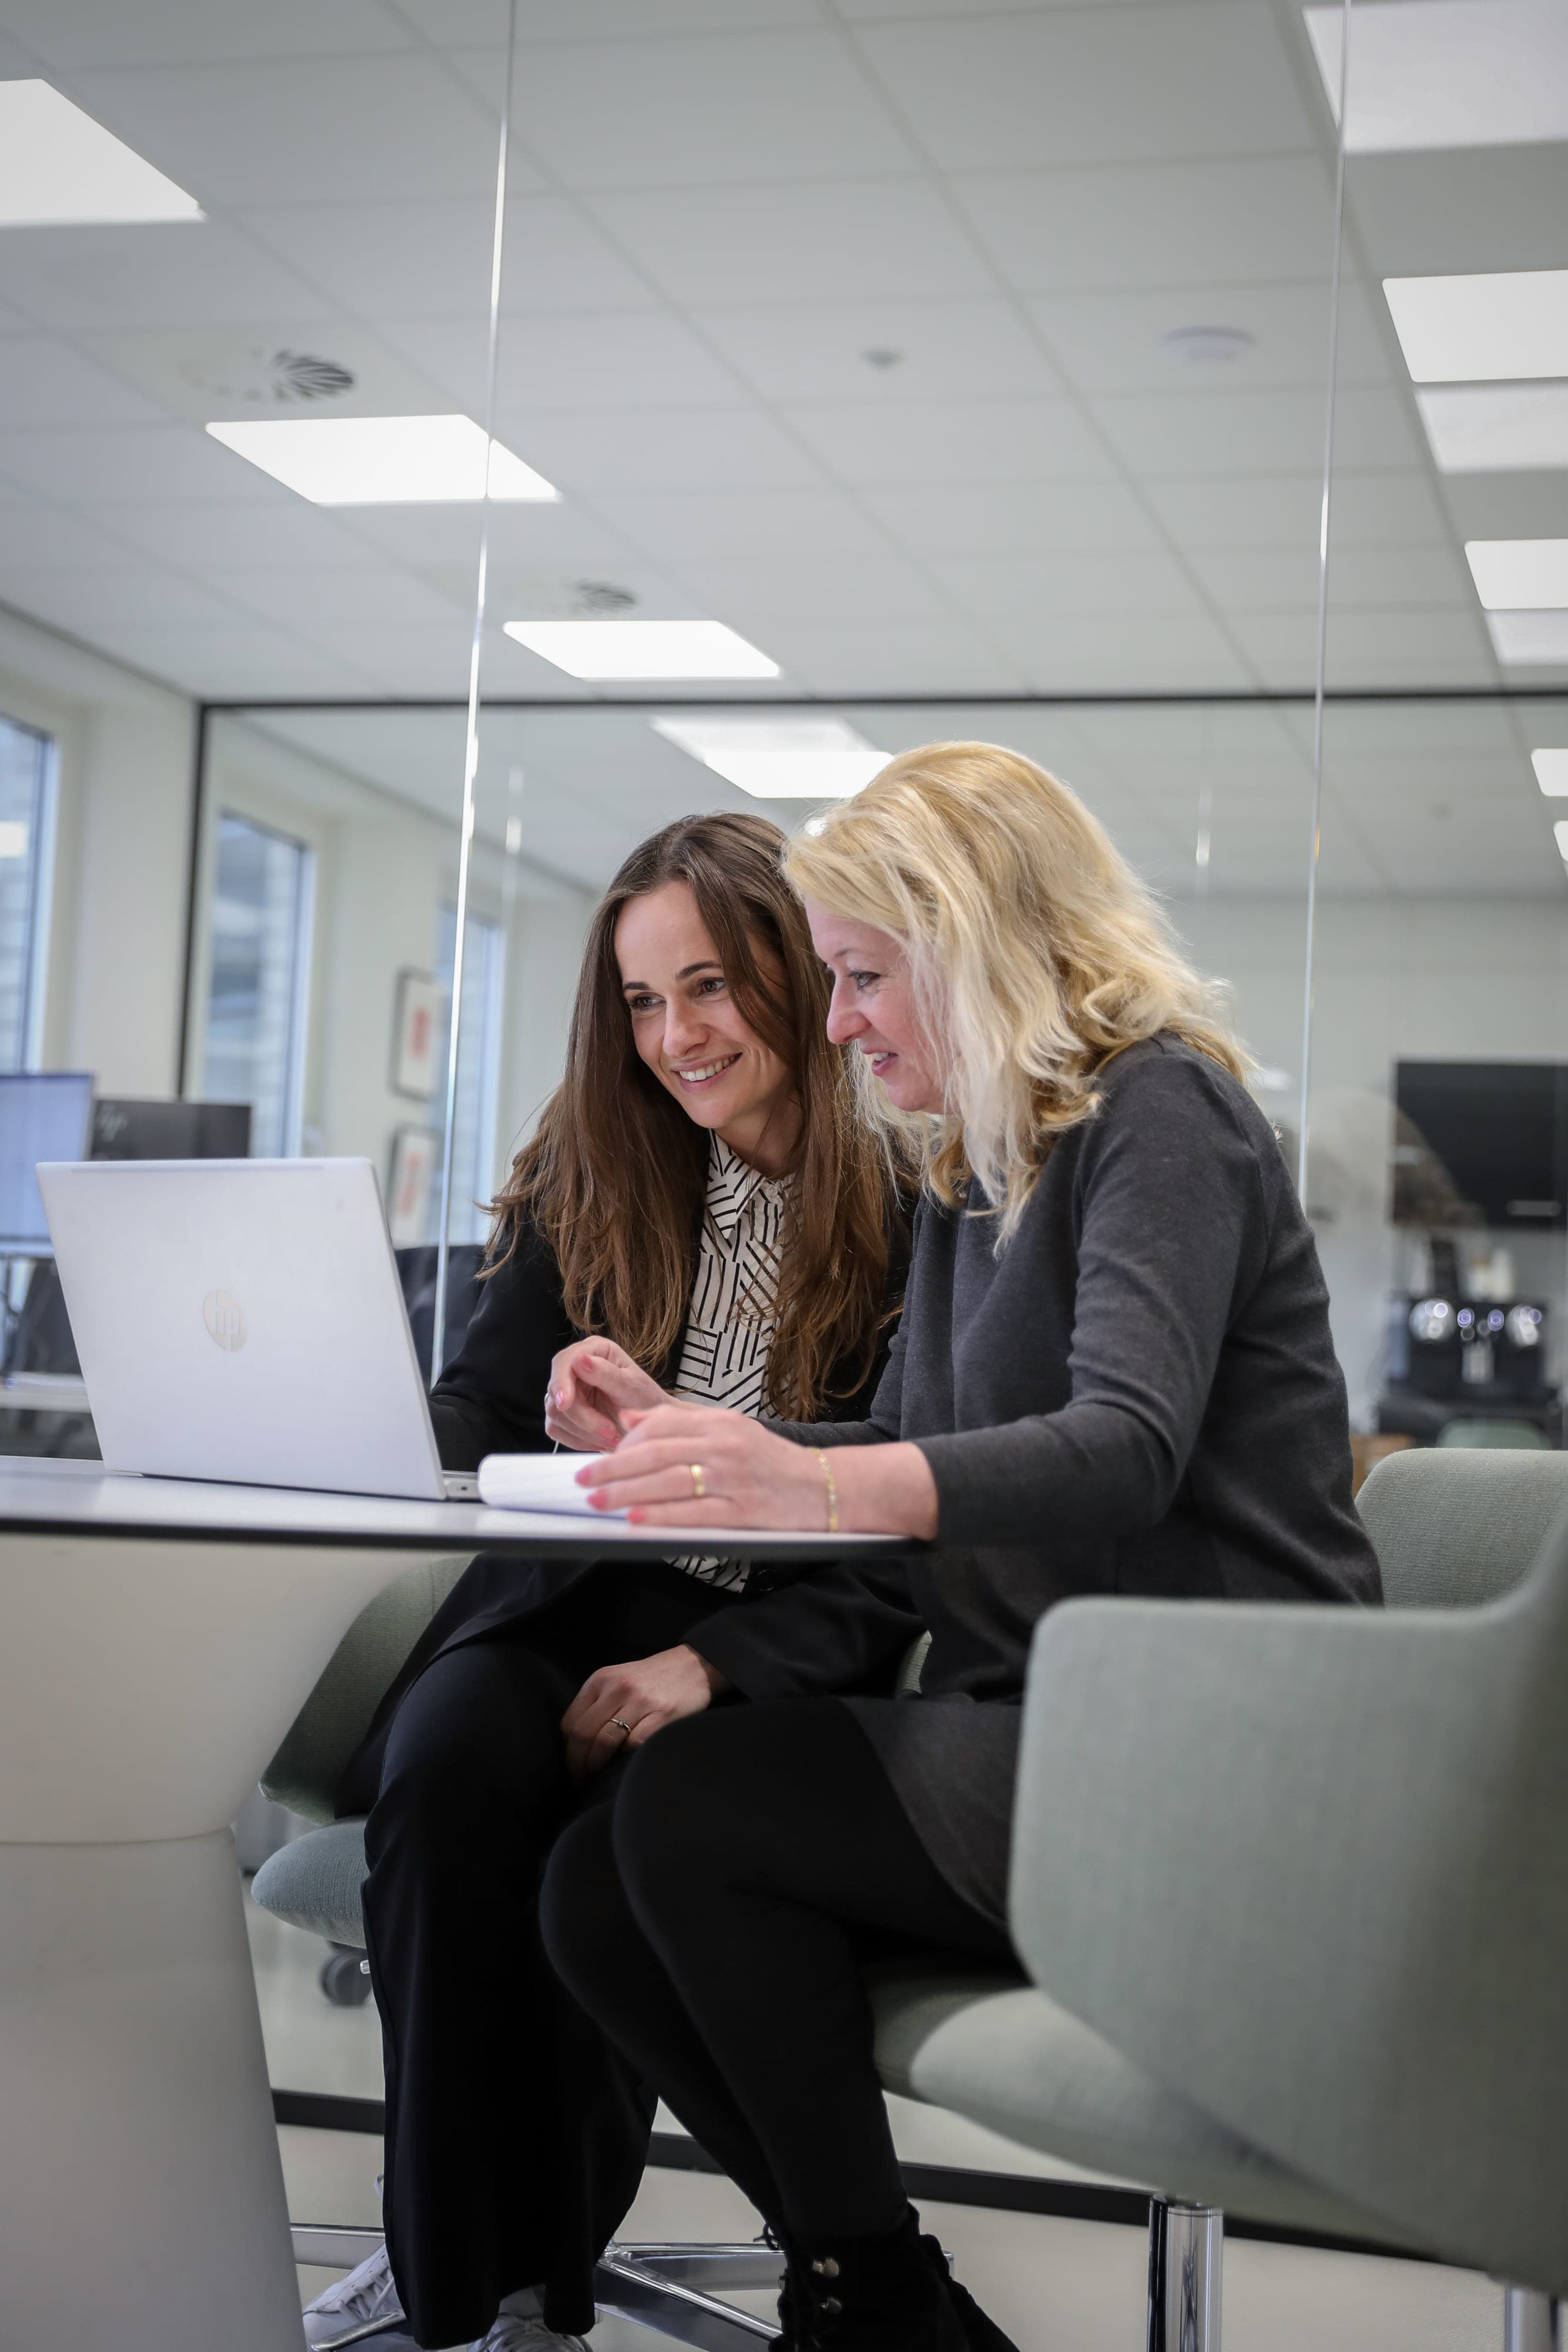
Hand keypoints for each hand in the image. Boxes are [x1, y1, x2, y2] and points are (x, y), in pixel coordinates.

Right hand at [545, 1337, 668, 1451]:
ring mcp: (567, 1391)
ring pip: (555, 1414)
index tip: (566, 1403)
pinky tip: (599, 1439)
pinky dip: (579, 1440)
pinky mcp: (562, 1414)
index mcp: (595, 1350)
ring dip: (585, 1431)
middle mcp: (576, 1367)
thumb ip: (606, 1374)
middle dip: (583, 1417)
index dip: (562, 1383)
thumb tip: (579, 1359)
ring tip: (612, 1437)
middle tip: (610, 1432)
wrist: (645, 1426)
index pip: (564, 1362)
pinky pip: (556, 1429)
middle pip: (557, 1392)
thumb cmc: (645, 1401)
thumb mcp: (632, 1387)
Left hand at [560, 1644, 729, 1779]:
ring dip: (595, 1766)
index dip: (567, 1750)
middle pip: (583, 1734)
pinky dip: (625, 1758)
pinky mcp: (661, 1714)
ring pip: (604, 1742)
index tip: (571, 1765)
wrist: (694, 1665)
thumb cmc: (652, 1679)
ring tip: (595, 1777)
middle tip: (579, 1780)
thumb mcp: (617, 1680)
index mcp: (600, 1679)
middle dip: (576, 1764)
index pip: (569, 1722)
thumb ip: (597, 1705)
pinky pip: (634, 1744)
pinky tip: (624, 1763)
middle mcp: (617, 1687)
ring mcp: (639, 1700)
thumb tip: (576, 1744)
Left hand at [578, 1403, 832, 1529]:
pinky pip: (693, 1513)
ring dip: (627, 1492)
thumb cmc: (773, 1462)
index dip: (624, 1442)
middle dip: (613, 1467)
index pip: (661, 1425)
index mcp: (719, 1423)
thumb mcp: (731, 1429)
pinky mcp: (743, 1510)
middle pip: (656, 1453)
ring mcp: (733, 1478)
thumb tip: (631, 1418)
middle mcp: (724, 1446)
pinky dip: (662, 1516)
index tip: (600, 1455)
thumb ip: (682, 1422)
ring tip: (598, 1501)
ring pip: (669, 1482)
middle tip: (583, 1480)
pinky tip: (637, 1520)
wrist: (824, 1487)